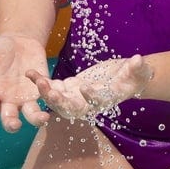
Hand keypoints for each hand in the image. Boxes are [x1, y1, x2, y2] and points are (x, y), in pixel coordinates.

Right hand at [0, 34, 50, 131]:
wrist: (20, 41)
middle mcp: (9, 100)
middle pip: (9, 119)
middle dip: (11, 123)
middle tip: (14, 124)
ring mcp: (26, 97)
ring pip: (31, 115)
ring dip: (36, 119)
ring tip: (42, 118)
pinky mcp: (42, 90)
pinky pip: (47, 98)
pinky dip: (50, 98)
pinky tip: (53, 95)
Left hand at [28, 55, 153, 121]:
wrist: (124, 77)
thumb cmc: (134, 77)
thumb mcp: (139, 72)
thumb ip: (138, 68)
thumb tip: (139, 60)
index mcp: (105, 100)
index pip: (97, 102)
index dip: (90, 97)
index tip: (84, 87)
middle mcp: (88, 103)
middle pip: (71, 108)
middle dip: (59, 102)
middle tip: (49, 92)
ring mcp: (76, 97)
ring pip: (57, 100)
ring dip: (46, 93)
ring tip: (37, 81)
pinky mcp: (68, 88)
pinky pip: (52, 87)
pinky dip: (41, 82)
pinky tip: (30, 73)